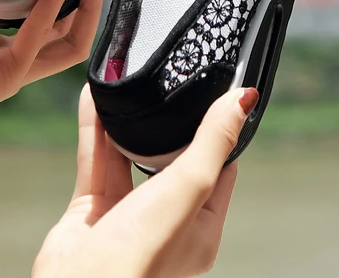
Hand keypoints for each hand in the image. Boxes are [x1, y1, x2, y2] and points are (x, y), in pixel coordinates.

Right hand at [33, 84, 257, 277]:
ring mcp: (127, 217)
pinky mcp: (93, 212)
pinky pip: (96, 160)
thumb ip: (213, 141)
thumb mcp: (190, 187)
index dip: (217, 131)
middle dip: (165, 122)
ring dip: (126, 123)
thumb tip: (244, 99)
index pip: (218, 167)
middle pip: (170, 159)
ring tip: (128, 86)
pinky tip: (94, 99)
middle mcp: (166, 222)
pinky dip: (94, 130)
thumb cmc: (142, 253)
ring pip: (128, 156)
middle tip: (167, 84)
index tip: (213, 94)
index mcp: (201, 226)